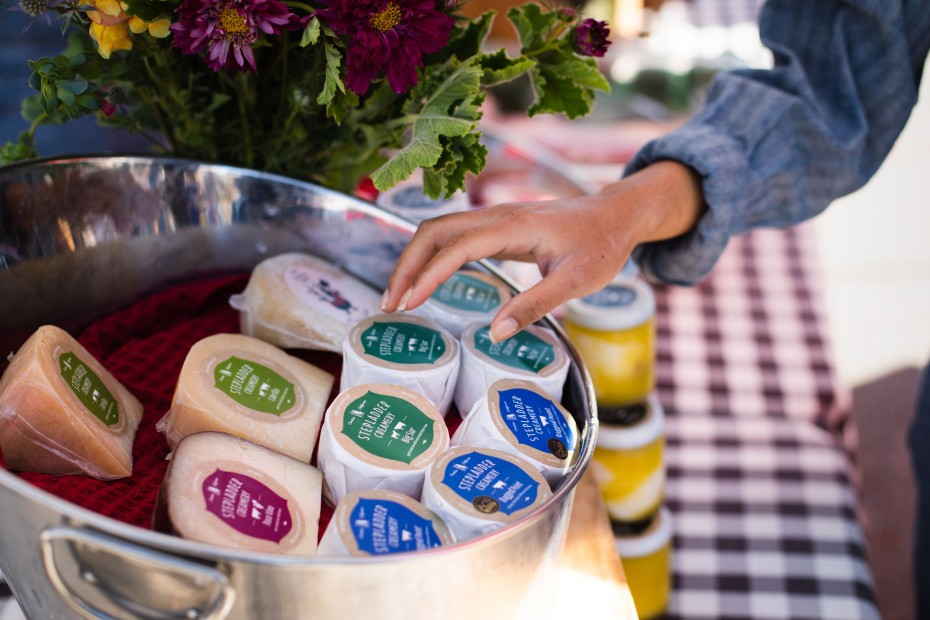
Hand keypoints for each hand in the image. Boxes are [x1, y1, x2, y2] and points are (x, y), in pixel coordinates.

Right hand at [381, 161, 703, 340]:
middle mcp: (497, 215)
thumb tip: (495, 334)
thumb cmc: (601, 247)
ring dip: (413, 260)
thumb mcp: (576, 282)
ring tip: (399, 297)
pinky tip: (424, 282)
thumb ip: (535, 305)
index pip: (457, 246)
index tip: (410, 303)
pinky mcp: (496, 226)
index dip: (429, 274)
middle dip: (407, 265)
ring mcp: (494, 217)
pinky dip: (430, 256)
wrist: (615, 216)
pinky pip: (452, 235)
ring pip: (438, 230)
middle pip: (434, 231)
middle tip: (390, 304)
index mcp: (514, 226)